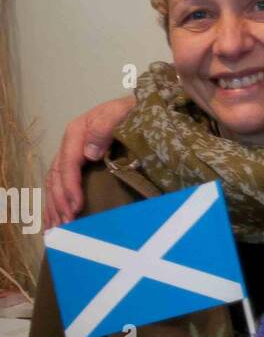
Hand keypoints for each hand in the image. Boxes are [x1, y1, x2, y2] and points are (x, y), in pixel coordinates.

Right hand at [44, 95, 135, 227]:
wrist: (138, 109)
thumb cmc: (132, 112)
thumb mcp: (120, 112)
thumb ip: (104, 128)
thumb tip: (89, 153)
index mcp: (77, 131)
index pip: (68, 163)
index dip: (70, 186)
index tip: (77, 207)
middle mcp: (71, 144)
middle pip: (57, 175)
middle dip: (60, 201)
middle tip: (67, 224)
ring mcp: (72, 154)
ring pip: (54, 182)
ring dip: (54, 206)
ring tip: (56, 228)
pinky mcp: (77, 164)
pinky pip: (60, 184)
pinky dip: (55, 202)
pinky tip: (53, 219)